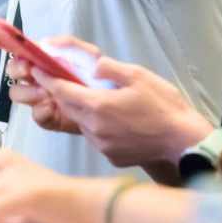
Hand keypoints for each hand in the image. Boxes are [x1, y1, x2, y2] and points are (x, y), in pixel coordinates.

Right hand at [0, 34, 104, 135]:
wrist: (112, 110)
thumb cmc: (99, 80)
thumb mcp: (89, 56)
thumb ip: (69, 44)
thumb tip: (44, 42)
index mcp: (42, 60)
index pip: (15, 48)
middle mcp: (36, 77)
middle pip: (11, 71)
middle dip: (17, 69)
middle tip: (30, 71)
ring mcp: (40, 98)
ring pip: (17, 93)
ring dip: (29, 92)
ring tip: (47, 93)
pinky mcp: (48, 117)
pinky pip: (35, 115)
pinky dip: (42, 110)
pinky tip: (53, 107)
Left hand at [30, 58, 212, 167]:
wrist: (185, 142)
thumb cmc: (164, 106)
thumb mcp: (138, 76)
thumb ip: (110, 69)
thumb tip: (92, 65)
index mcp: (97, 106)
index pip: (62, 91)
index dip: (47, 79)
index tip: (36, 69)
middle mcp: (94, 128)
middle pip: (68, 108)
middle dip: (62, 93)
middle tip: (60, 79)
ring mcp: (101, 145)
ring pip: (81, 123)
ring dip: (81, 110)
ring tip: (94, 99)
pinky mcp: (111, 156)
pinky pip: (95, 137)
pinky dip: (96, 126)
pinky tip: (112, 119)